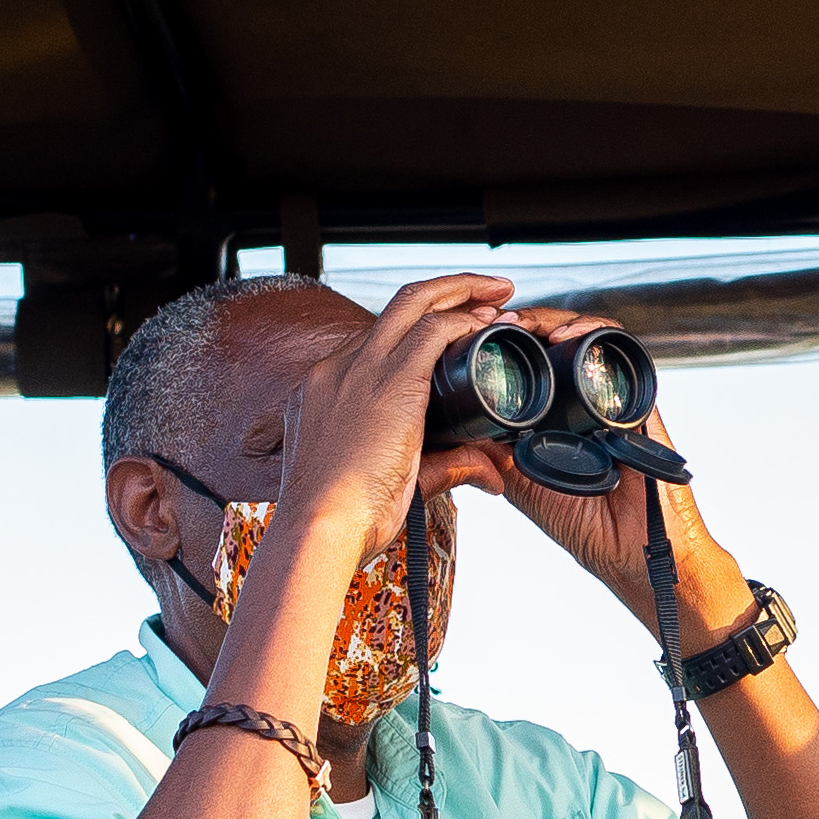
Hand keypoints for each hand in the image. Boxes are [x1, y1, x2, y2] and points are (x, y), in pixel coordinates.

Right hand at [282, 274, 517, 564]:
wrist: (318, 529)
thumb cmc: (345, 521)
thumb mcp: (394, 483)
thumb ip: (447, 468)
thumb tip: (493, 473)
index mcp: (323, 392)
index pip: (375, 343)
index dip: (420, 330)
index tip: (456, 333)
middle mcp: (336, 370)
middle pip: (396, 307)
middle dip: (446, 290)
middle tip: (490, 291)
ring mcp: (359, 370)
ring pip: (414, 303)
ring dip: (462, 291)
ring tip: (499, 290)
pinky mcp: (389, 381)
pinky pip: (432, 330)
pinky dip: (464, 320)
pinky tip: (489, 322)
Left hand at [468, 308, 750, 642]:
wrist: (634, 553)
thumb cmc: (586, 526)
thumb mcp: (522, 483)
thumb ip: (492, 452)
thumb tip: (451, 420)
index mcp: (554, 411)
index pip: (527, 357)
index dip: (498, 341)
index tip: (468, 335)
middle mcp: (582, 395)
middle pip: (550, 335)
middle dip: (519, 322)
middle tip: (491, 323)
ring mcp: (610, 392)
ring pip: (580, 332)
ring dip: (549, 320)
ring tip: (520, 326)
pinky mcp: (637, 396)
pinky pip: (618, 349)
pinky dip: (593, 332)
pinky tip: (565, 336)